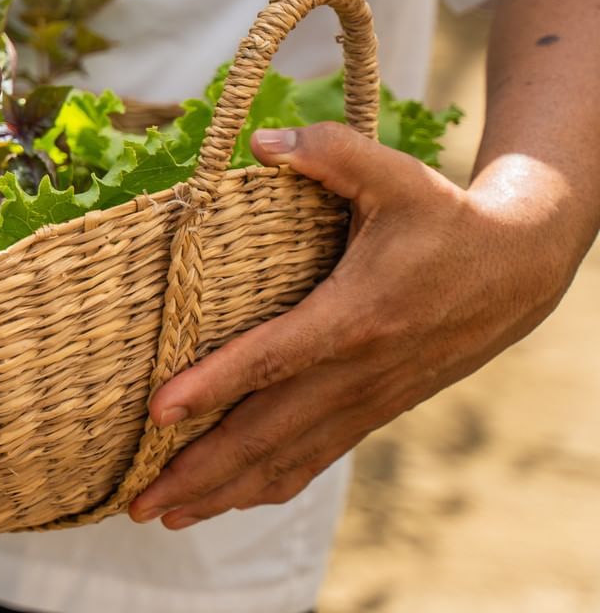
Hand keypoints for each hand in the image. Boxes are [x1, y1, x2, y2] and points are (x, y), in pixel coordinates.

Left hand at [127, 122, 581, 529]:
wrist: (517, 267)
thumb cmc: (443, 216)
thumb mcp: (393, 173)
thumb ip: (330, 151)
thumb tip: (262, 140)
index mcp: (355, 316)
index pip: (273, 358)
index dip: (214, 385)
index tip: (159, 410)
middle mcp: (358, 371)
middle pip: (268, 432)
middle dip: (199, 470)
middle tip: (135, 501)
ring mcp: (367, 400)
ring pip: (288, 460)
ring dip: (223, 493)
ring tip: (162, 514)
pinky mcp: (373, 411)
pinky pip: (313, 460)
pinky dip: (266, 485)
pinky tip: (224, 501)